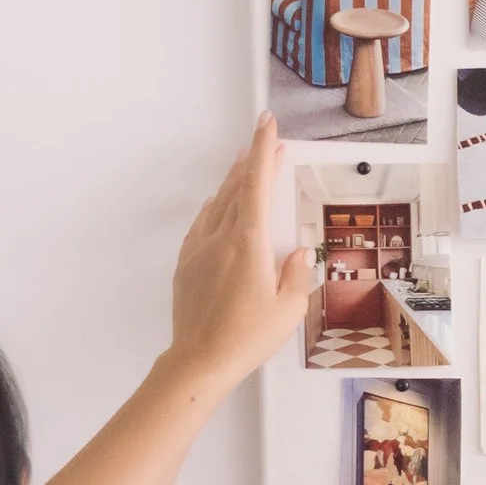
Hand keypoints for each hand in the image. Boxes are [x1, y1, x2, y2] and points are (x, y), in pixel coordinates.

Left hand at [166, 118, 310, 396]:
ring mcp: (199, 248)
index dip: (263, 149)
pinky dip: (217, 207)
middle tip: (268, 142)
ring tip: (247, 167)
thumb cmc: (245, 337)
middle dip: (254, 160)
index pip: (257, 183)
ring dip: (235, 181)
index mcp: (249, 242)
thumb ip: (296, 275)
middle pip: (238, 186)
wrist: (199, 360)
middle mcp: (221, 236)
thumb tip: (298, 254)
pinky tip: (221, 207)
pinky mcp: (187, 263)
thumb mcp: (288, 309)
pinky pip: (203, 223)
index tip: (266, 124)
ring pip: (219, 202)